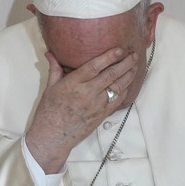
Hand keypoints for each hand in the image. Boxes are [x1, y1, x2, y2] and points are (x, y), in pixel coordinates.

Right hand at [25, 48, 137, 172]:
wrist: (53, 136)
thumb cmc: (49, 112)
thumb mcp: (49, 88)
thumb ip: (54, 69)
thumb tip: (50, 53)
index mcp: (73, 83)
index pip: (95, 66)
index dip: (109, 56)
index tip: (120, 49)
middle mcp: (87, 93)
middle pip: (111, 75)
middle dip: (125, 63)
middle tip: (134, 55)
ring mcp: (97, 105)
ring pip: (118, 87)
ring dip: (128, 75)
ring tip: (135, 66)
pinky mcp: (102, 115)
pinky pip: (117, 100)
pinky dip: (125, 90)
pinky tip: (128, 83)